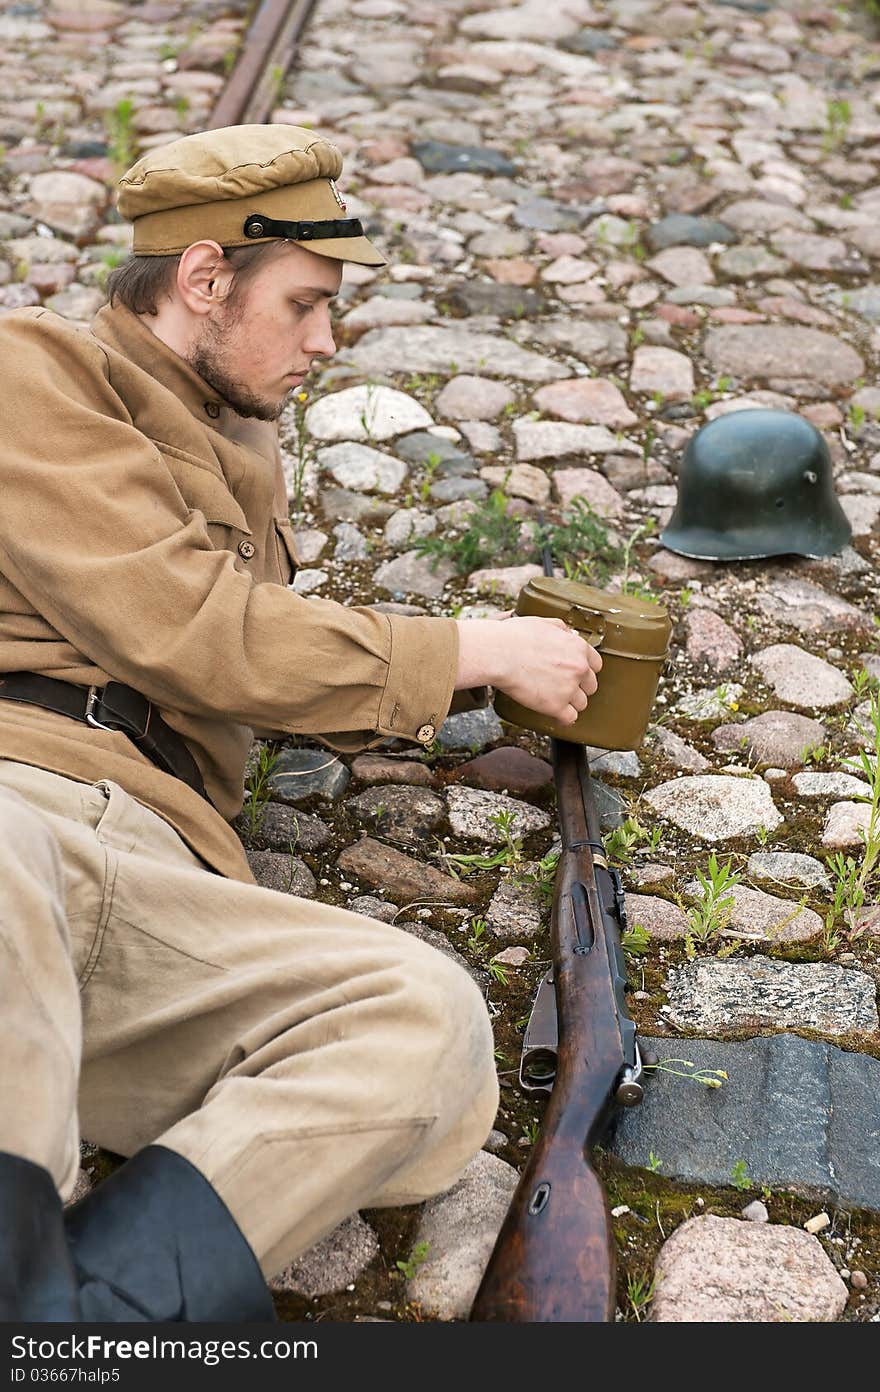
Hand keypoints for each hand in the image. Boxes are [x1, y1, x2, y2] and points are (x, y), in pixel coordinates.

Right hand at [455, 616, 601, 725]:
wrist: (499, 654)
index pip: (595, 665)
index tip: (575, 674)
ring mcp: (569, 688)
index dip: (584, 670)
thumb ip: (562, 630)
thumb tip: (569, 635)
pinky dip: (562, 718)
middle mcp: (579, 669)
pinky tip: (555, 714)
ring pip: (581, 703)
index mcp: (578, 648)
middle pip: (590, 686)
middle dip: (578, 687)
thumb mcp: (543, 623)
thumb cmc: (514, 637)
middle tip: (562, 686)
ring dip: (570, 703)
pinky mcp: (556, 706)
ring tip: (555, 700)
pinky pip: (570, 718)